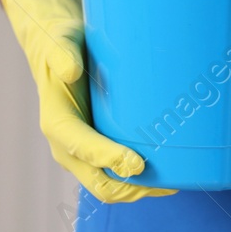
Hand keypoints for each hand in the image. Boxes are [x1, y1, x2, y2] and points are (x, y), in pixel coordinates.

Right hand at [0, 0, 175, 202]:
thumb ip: (63, 55)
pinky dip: (139, 180)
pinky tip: (166, 171)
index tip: (136, 163)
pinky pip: (117, 175)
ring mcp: (83, 152)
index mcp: (56, 122)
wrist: (58, 51)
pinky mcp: (98, 149)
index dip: (108, 159)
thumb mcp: (60, 42)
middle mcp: (67, 146)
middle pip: (98, 182)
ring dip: (140, 189)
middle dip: (132, 187)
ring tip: (174, 180)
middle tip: (167, 182)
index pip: (81, 149)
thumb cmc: (61, 45)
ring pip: (110, 186)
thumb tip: (71, 70)